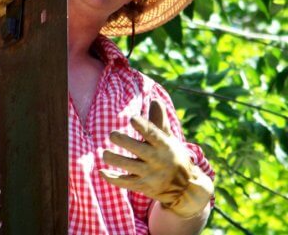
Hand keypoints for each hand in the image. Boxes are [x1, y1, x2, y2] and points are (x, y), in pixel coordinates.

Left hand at [100, 100, 213, 218]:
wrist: (185, 188)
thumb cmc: (173, 156)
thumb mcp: (169, 139)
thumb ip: (159, 121)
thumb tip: (155, 100)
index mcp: (165, 146)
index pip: (154, 135)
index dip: (143, 127)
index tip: (132, 118)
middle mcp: (158, 160)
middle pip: (140, 150)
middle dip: (125, 142)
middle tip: (112, 134)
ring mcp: (151, 175)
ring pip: (130, 167)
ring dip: (116, 160)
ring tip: (104, 153)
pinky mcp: (143, 187)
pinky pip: (125, 183)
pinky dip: (112, 178)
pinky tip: (102, 171)